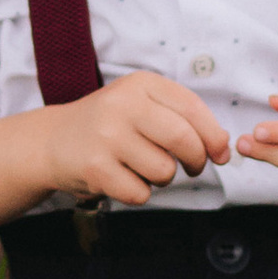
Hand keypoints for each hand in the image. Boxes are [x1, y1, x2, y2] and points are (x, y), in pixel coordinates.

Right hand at [48, 69, 232, 205]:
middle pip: (183, 139)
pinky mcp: (95, 168)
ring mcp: (107, 136)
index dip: (214, 136)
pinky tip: (123, 178)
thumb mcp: (143, 104)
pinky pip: (140, 193)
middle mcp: (123, 105)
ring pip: (164, 171)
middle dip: (197, 160)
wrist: (54, 140)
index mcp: (141, 84)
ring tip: (143, 167)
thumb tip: (223, 146)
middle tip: (193, 168)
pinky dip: (139, 193)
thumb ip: (183, 117)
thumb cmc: (111, 124)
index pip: (193, 108)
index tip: (221, 153)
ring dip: (163, 178)